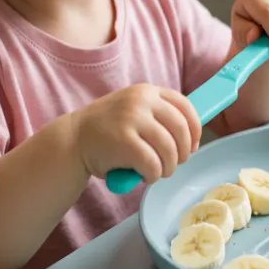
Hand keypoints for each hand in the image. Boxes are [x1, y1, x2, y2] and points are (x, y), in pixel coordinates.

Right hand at [69, 84, 201, 184]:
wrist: (73, 139)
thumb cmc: (108, 130)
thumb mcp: (134, 111)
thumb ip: (158, 116)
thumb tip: (191, 137)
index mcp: (147, 91)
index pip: (185, 106)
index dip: (195, 128)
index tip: (194, 145)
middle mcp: (141, 101)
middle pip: (181, 129)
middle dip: (184, 152)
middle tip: (176, 163)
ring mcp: (132, 119)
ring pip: (170, 149)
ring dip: (169, 167)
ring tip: (160, 172)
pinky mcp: (124, 141)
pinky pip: (153, 164)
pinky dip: (154, 175)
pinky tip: (146, 176)